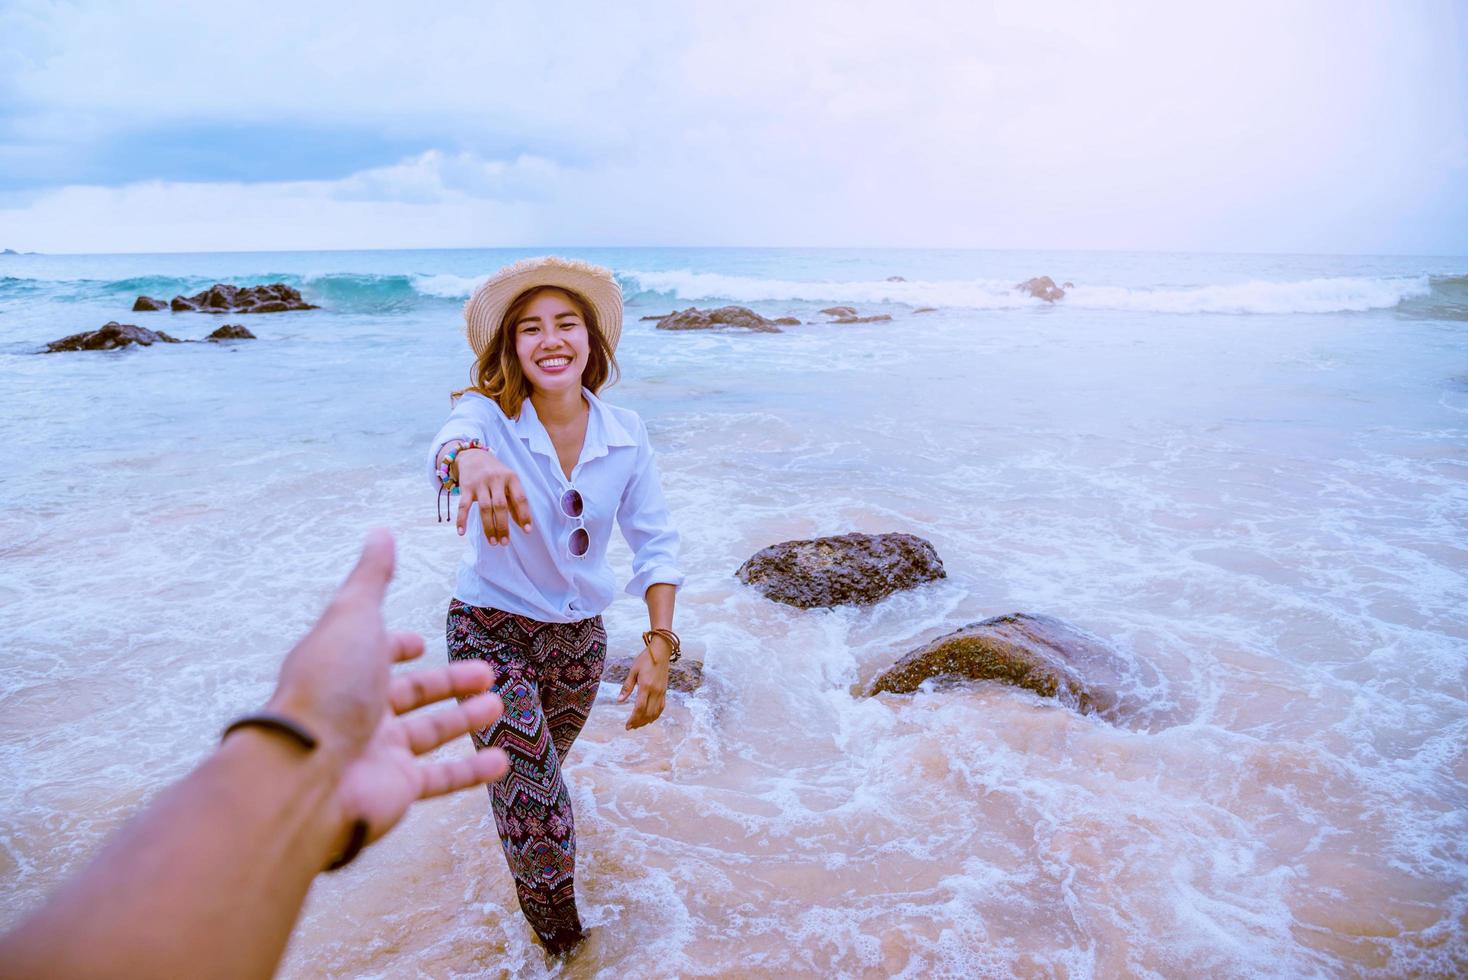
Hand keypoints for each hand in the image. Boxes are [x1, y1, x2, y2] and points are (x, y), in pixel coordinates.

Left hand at [266, 529, 510, 846]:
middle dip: (446, 682)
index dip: (395, 646)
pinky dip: (472, 770)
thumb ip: (372, 578)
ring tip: (498, 704)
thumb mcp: (353, 617)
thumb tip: (380, 531)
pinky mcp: (397, 788)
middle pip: (410, 694)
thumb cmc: (327, 687)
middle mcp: (358, 711)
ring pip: (430, 733)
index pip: (373, 654)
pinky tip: (502, 761)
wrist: (306, 774)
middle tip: (486, 672)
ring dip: (464, 718)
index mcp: (343, 669)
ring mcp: (377, 753)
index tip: (418, 643)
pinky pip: (441, 778)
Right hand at [454, 448, 532, 545]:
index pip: (520, 498)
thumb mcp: (509, 482)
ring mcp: (480, 483)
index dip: (524, 515)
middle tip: (505, 542)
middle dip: (503, 526)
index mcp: (511, 478)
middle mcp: (496, 479)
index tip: (527, 531)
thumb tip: (524, 525)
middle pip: (500, 506)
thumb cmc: (497, 474)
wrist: (473, 456)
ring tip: (493, 542)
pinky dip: (462, 519)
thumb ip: (515, 502)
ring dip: (488, 527)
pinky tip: (461, 532)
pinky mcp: (466, 487)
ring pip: (484, 508)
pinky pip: (463, 505)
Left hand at [616, 639, 670, 729]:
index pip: (639, 708)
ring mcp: (661, 692)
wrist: (661, 652)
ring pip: (655, 713)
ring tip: (637, 725)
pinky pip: (661, 707)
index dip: (633, 719)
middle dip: (638, 722)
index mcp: (646, 686)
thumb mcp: (633, 671)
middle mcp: (655, 691)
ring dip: (646, 721)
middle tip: (630, 727)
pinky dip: (655, 715)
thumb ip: (627, 686)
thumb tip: (619, 700)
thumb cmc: (645, 659)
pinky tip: (649, 719)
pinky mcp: (664, 691)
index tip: (627, 725)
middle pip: (647, 713)